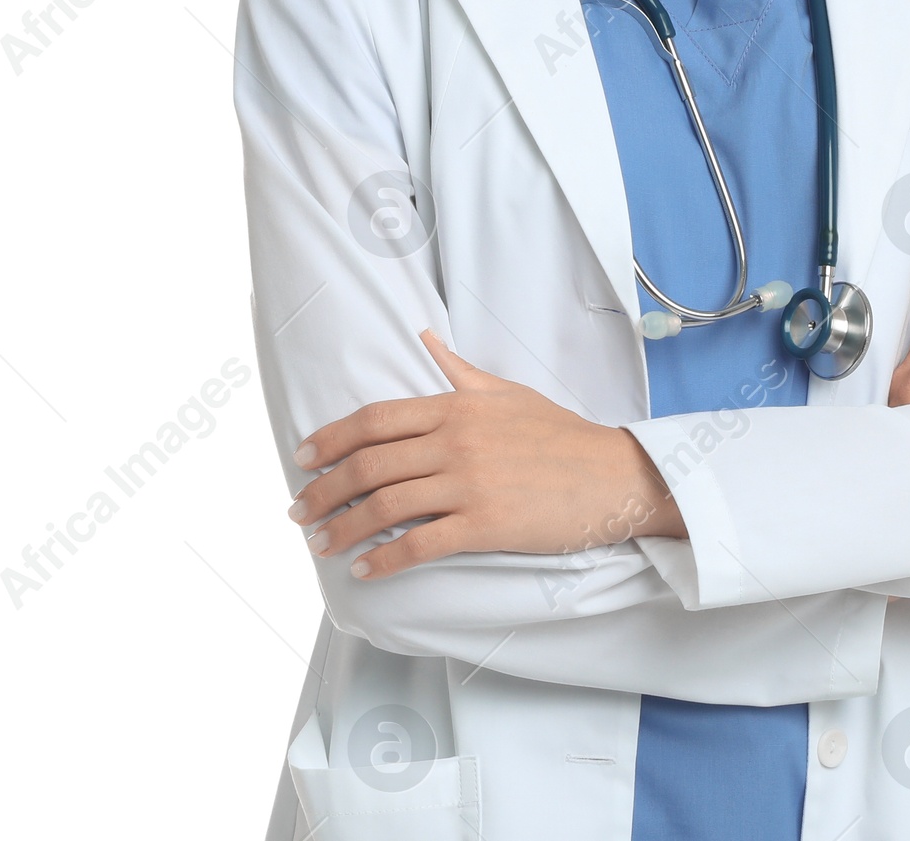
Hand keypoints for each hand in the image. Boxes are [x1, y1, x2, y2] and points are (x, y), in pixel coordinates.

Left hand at [287, 330, 685, 579]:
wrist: (611, 474)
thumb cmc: (560, 434)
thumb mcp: (508, 392)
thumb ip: (460, 370)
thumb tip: (425, 338)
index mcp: (457, 407)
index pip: (376, 420)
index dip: (331, 439)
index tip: (303, 457)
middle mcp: (456, 441)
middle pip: (369, 465)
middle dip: (323, 490)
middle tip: (298, 510)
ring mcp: (469, 484)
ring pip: (385, 507)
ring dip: (343, 529)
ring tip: (320, 544)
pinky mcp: (484, 525)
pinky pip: (420, 545)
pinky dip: (385, 560)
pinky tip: (364, 571)